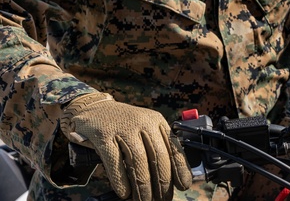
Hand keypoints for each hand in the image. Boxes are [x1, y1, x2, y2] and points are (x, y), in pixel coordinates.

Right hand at [60, 92, 191, 200]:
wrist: (94, 108)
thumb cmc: (124, 124)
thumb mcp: (145, 128)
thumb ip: (158, 145)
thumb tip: (172, 176)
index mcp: (157, 121)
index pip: (174, 147)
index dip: (180, 168)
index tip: (184, 185)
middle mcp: (143, 123)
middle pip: (158, 156)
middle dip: (162, 182)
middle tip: (161, 198)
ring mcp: (123, 128)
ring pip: (138, 161)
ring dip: (143, 185)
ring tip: (144, 200)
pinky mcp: (103, 136)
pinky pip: (114, 162)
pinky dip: (120, 180)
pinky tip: (124, 193)